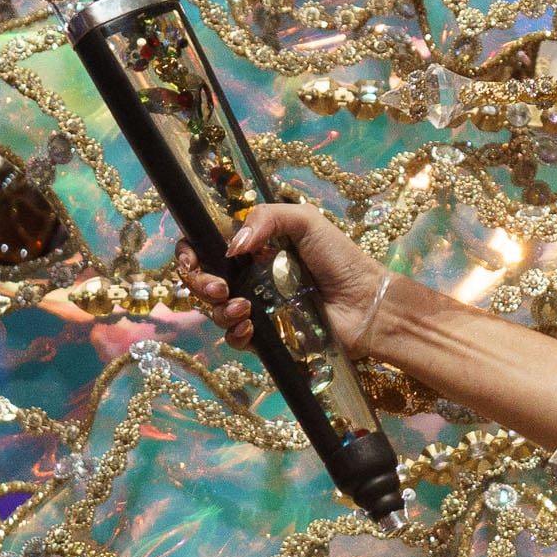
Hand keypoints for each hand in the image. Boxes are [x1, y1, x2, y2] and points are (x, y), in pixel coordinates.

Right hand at [179, 201, 399, 351]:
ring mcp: (256, 307)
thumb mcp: (306, 221)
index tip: (192, 258)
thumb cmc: (340, 259)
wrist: (366, 303)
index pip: (206, 247)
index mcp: (253, 248)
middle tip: (219, 287)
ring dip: (219, 309)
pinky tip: (249, 327)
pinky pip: (234, 338)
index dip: (190, 252)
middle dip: (198, 283)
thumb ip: (265, 217)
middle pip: (201, 280)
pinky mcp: (266, 336)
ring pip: (214, 311)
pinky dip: (234, 333)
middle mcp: (249, 277)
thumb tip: (230, 245)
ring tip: (245, 307)